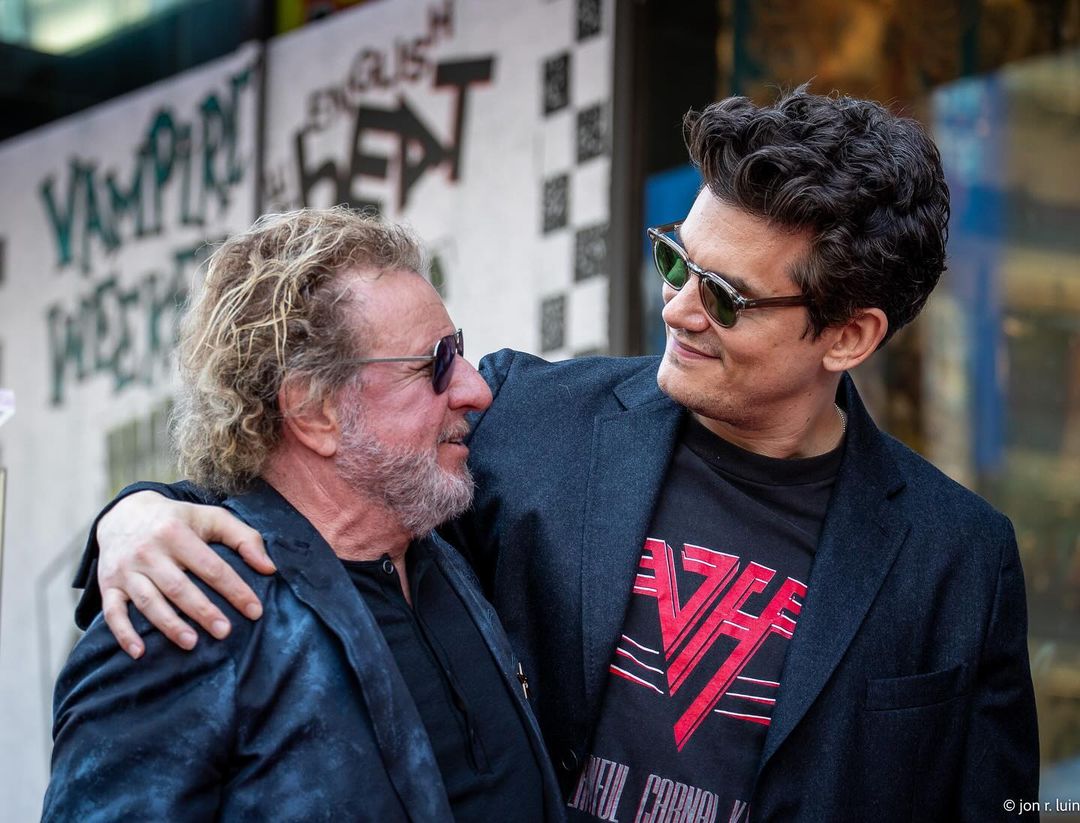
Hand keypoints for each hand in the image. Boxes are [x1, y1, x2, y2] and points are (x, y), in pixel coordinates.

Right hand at [97, 491, 274, 657]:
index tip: (255, 611)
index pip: (211, 566)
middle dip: (202, 611)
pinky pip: (112, 612)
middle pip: (178, 586)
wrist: (123, 513)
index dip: (234, 589)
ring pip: (148, 601)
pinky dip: (123, 633)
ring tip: (191, 643)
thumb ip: (244, 538)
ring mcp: (126, 569)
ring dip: (168, 624)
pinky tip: (139, 652)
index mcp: (177, 533)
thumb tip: (269, 568)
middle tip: (225, 632)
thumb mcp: (211, 518)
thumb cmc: (178, 521)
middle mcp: (149, 551)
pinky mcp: (108, 584)